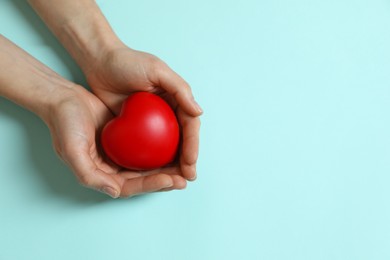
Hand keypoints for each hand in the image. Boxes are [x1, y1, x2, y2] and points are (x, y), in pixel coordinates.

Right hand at [44, 85, 186, 197]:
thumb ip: (90, 175)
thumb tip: (115, 192)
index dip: (152, 185)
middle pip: (144, 179)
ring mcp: (121, 153)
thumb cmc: (65, 125)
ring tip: (186, 166)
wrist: (63, 98)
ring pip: (148, 165)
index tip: (171, 179)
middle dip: (166, 180)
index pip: (131, 186)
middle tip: (185, 178)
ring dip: (167, 167)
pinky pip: (147, 146)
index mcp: (102, 176)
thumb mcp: (72, 151)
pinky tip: (175, 144)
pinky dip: (161, 148)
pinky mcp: (126, 138)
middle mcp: (113, 168)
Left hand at [86, 45, 202, 180]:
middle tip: (186, 179)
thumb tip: (199, 112)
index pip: (189, 127)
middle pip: (181, 141)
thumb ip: (180, 89)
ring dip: (171, 165)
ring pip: (165, 148)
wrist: (100, 62)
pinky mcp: (134, 128)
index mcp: (176, 100)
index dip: (192, 146)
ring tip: (173, 182)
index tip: (191, 164)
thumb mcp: (157, 70)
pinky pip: (145, 148)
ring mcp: (151, 123)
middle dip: (185, 161)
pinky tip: (151, 173)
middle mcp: (167, 113)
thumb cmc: (129, 62)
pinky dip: (151, 160)